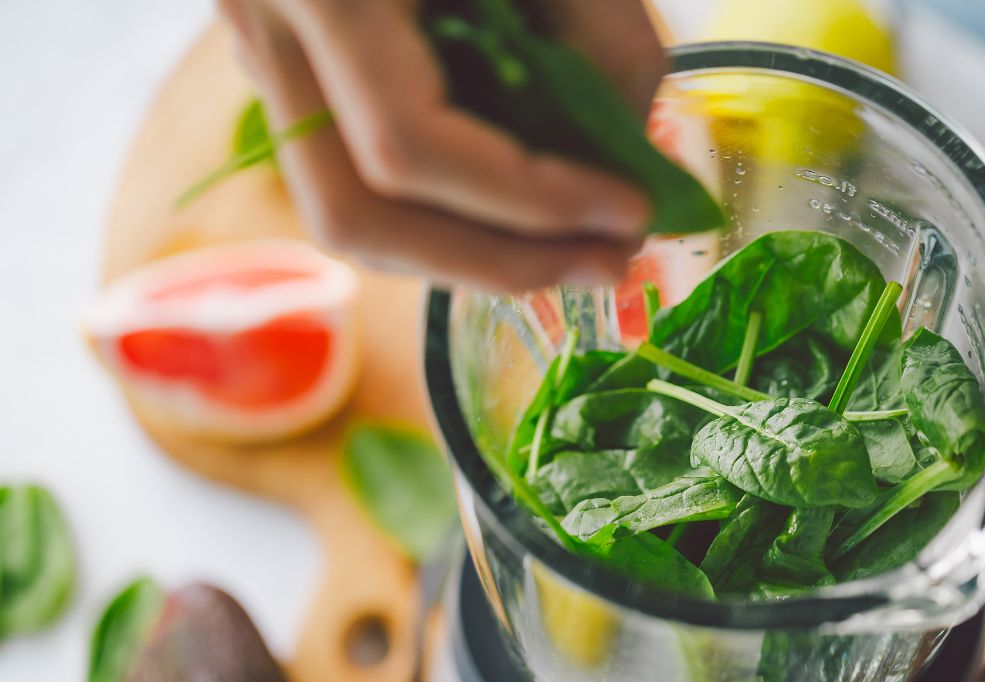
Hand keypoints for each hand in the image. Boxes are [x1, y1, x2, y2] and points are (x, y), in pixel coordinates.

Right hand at [217, 0, 662, 289]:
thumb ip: (602, 36)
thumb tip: (632, 163)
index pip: (408, 143)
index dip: (528, 200)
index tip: (629, 214)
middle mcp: (268, 28)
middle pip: (356, 216)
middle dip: (496, 264)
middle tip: (609, 266)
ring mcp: (269, 56)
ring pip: (347, 216)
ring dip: (472, 256)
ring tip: (578, 251)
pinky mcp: (298, 72)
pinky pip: (357, 178)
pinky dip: (449, 214)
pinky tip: (524, 210)